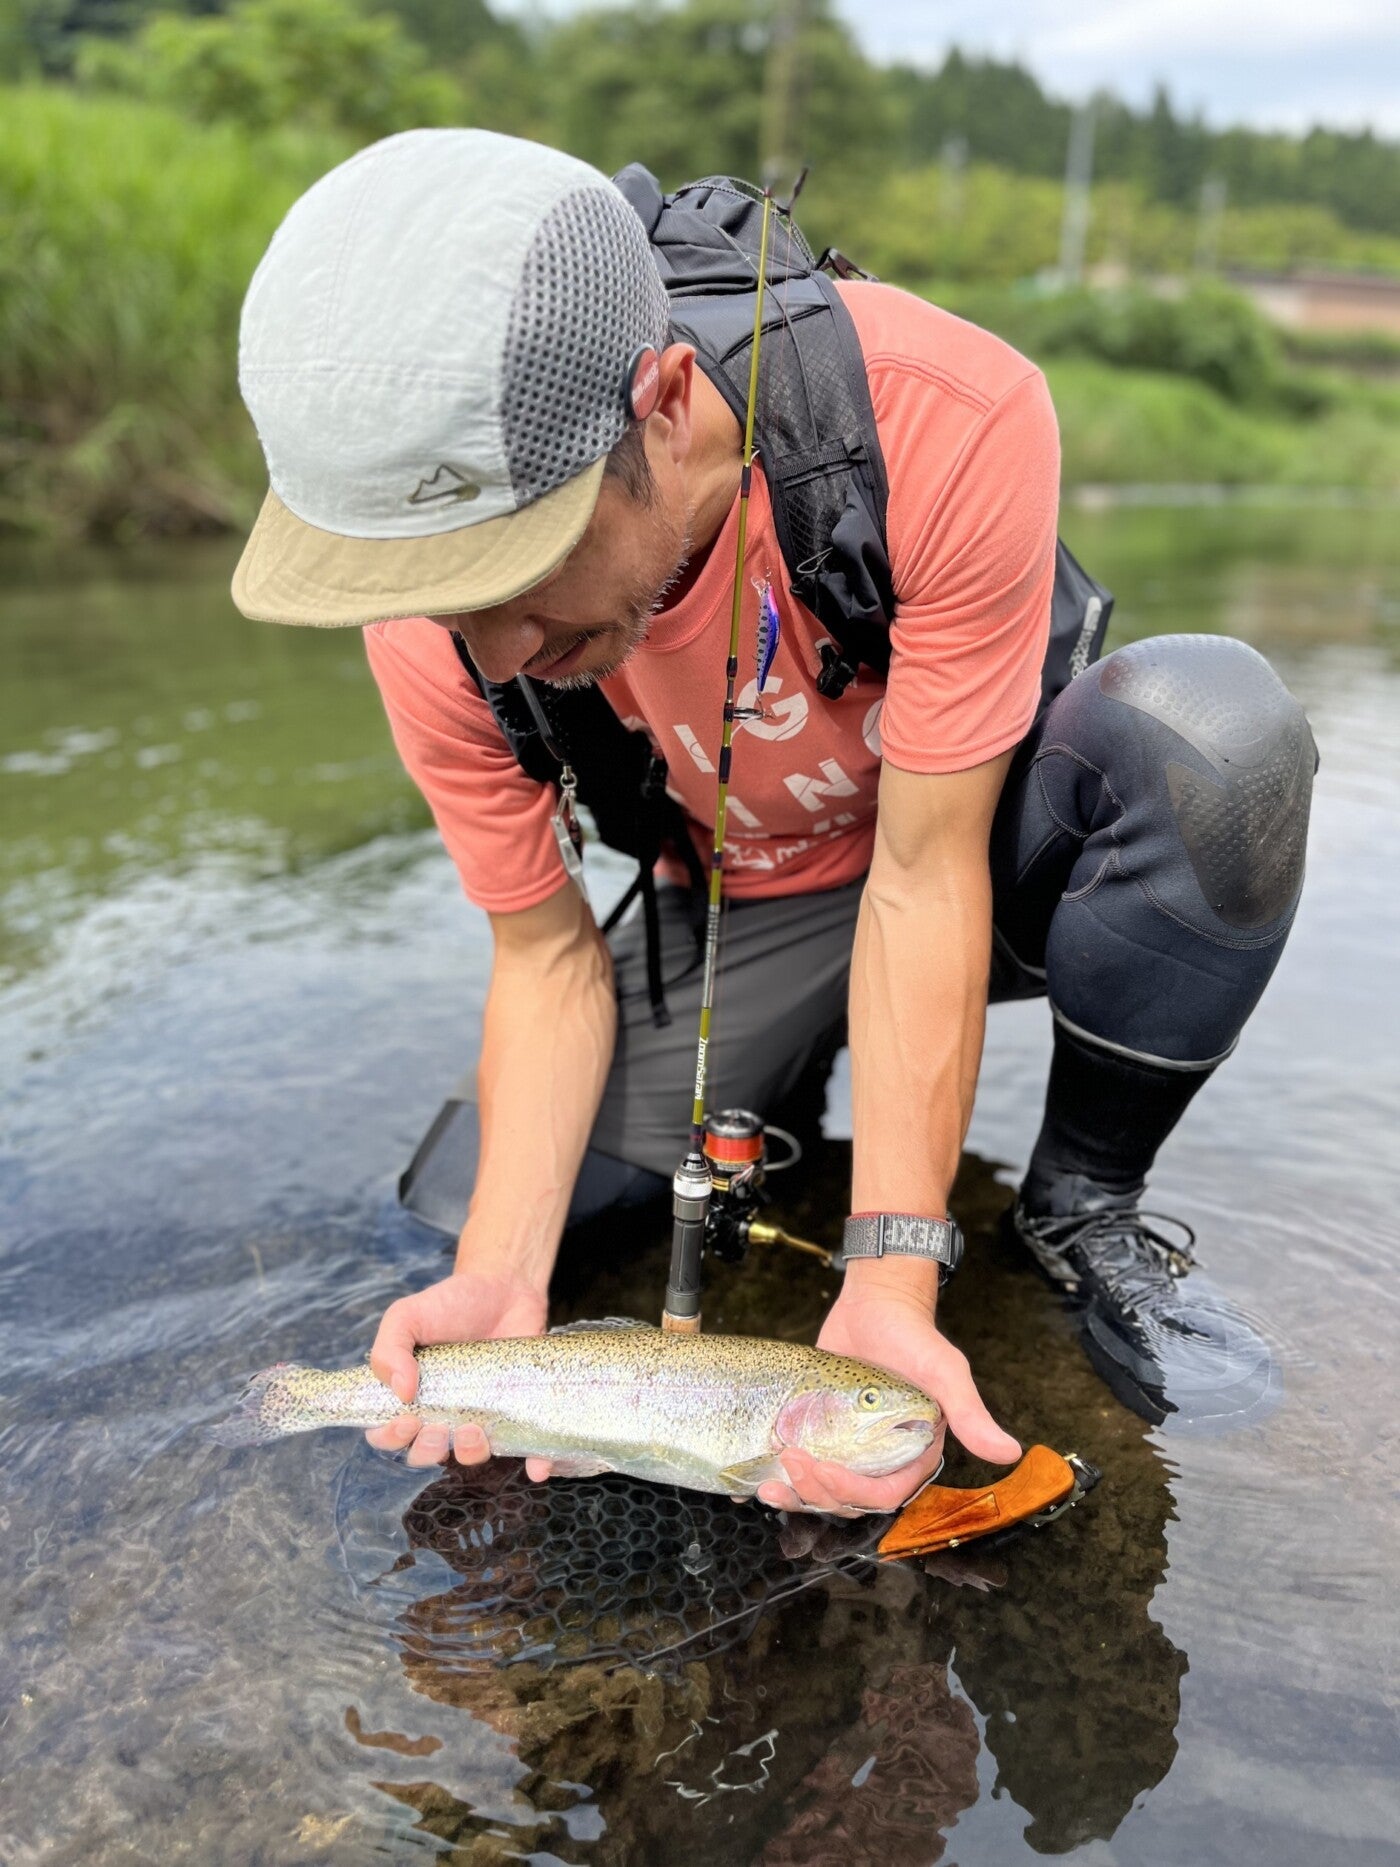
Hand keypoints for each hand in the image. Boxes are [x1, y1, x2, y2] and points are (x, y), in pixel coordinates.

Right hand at [366, 1265, 546, 1468]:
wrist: (506, 1286)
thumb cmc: (451, 1303)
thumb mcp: (407, 1315)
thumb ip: (389, 1349)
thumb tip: (401, 1392)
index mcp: (411, 1396)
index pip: (388, 1434)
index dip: (390, 1437)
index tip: (405, 1419)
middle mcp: (443, 1412)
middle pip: (425, 1454)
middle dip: (428, 1450)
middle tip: (438, 1426)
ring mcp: (480, 1415)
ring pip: (469, 1456)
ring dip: (468, 1453)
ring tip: (474, 1429)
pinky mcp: (516, 1413)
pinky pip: (524, 1449)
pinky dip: (534, 1465)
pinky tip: (537, 1467)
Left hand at [756, 1264, 1020, 1514]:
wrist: (876, 1301)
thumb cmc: (913, 1334)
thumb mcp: (944, 1371)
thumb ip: (970, 1413)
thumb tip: (1009, 1451)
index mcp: (913, 1452)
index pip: (883, 1496)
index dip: (852, 1494)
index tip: (820, 1471)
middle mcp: (881, 1456)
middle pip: (848, 1499)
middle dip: (816, 1493)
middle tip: (788, 1467)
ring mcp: (849, 1445)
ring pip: (822, 1488)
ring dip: (796, 1493)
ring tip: (768, 1482)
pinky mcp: (821, 1430)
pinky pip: (803, 1463)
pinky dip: (779, 1474)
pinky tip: (753, 1477)